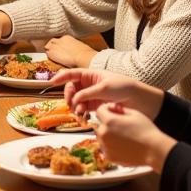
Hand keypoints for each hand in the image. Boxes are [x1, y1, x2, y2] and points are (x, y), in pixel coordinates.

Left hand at [43, 34, 95, 67]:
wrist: (82, 57)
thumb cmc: (85, 53)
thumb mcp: (79, 47)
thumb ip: (73, 47)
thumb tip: (74, 51)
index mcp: (67, 37)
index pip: (59, 40)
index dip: (59, 45)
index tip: (61, 49)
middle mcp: (59, 40)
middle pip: (51, 42)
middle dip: (52, 47)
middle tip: (55, 53)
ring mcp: (54, 46)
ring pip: (47, 47)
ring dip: (50, 51)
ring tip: (54, 57)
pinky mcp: (51, 53)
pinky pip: (47, 54)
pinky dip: (49, 57)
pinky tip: (53, 60)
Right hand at [48, 68, 163, 120]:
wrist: (139, 101)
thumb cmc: (123, 88)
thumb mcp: (104, 88)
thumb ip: (86, 94)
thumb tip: (74, 101)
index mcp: (91, 74)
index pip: (72, 74)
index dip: (61, 77)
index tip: (52, 82)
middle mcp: (90, 84)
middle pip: (71, 89)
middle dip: (69, 96)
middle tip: (71, 104)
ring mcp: (92, 96)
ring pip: (76, 100)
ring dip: (74, 106)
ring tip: (80, 112)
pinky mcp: (96, 107)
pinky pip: (83, 109)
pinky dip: (81, 113)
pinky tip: (83, 116)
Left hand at [94, 102, 175, 171]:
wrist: (154, 150)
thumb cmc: (146, 130)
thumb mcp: (134, 113)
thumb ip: (119, 109)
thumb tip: (111, 108)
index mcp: (109, 121)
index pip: (99, 111)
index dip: (106, 110)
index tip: (113, 112)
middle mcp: (104, 133)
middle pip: (100, 125)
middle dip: (108, 124)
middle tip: (122, 127)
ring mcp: (105, 146)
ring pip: (102, 137)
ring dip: (108, 135)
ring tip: (124, 137)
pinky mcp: (109, 157)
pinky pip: (106, 148)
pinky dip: (111, 147)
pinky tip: (123, 146)